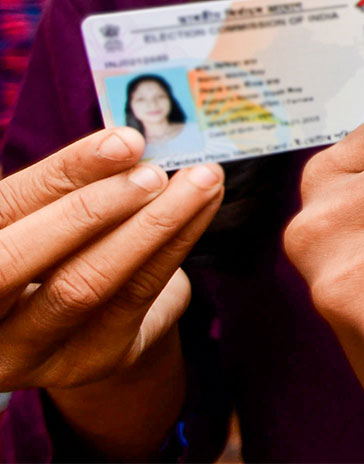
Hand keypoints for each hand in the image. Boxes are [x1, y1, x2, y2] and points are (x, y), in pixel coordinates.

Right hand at [0, 126, 222, 390]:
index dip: (64, 172)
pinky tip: (203, 208)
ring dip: (152, 226)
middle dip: (90, 210)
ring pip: (83, 285)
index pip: (5, 209)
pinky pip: (133, 297)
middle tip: (154, 173)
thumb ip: (70, 186)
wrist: (85, 323)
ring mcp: (24, 350)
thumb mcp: (49, 215)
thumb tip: (126, 145)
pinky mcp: (83, 361)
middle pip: (18, 261)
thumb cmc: (60, 248)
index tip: (125, 141)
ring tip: (202, 181)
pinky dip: (174, 244)